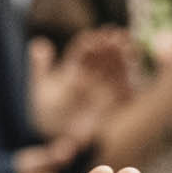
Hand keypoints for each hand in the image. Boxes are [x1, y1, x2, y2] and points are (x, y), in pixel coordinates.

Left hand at [27, 28, 131, 143]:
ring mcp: (104, 87)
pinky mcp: (115, 102)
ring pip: (116, 68)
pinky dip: (131, 77)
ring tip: (127, 45)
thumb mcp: (41, 88)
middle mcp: (91, 75)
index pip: (84, 50)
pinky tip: (134, 71)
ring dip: (122, 56)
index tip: (95, 36)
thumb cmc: (46, 112)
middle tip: (115, 34)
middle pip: (103, 55)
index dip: (90, 42)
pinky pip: (125, 88)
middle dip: (110, 45)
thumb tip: (37, 43)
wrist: (55, 138)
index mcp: (74, 68)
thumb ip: (40, 66)